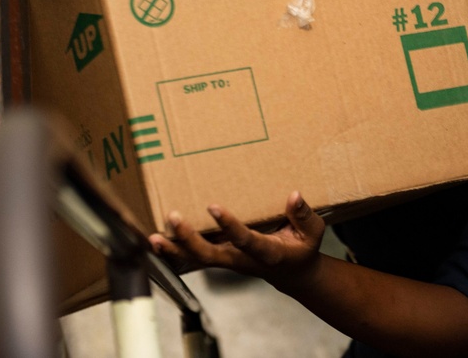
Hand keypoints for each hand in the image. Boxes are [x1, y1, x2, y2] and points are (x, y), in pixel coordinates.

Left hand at [148, 191, 325, 286]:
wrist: (292, 272)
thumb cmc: (302, 247)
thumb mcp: (313, 233)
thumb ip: (304, 215)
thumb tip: (294, 195)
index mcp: (267, 253)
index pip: (245, 240)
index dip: (229, 225)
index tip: (213, 206)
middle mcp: (242, 260)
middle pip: (211, 255)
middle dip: (190, 239)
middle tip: (173, 219)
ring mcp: (229, 261)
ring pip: (197, 259)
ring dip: (175, 249)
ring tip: (153, 237)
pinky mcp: (220, 258)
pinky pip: (193, 257)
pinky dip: (174, 251)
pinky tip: (155, 241)